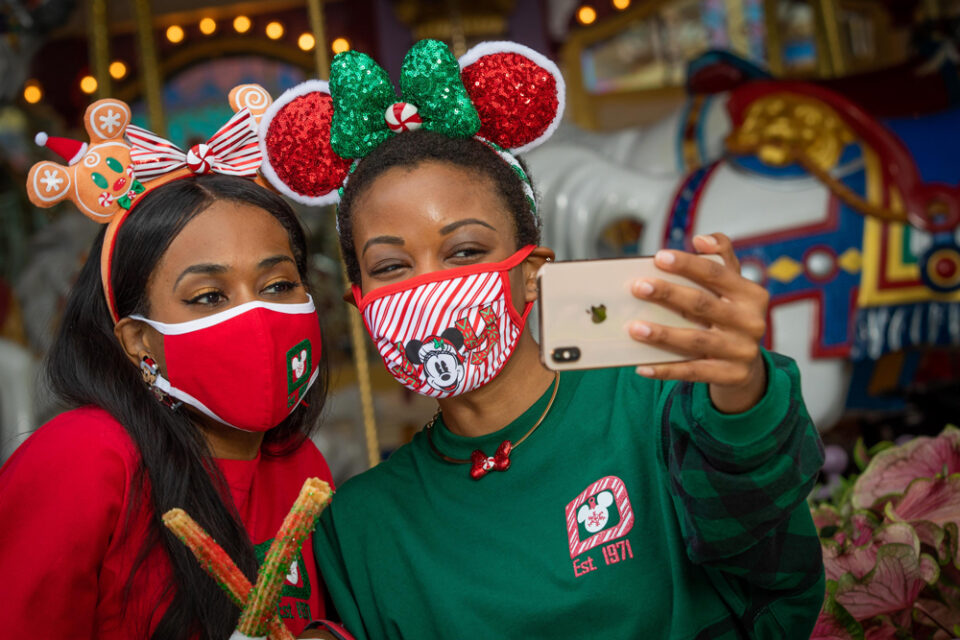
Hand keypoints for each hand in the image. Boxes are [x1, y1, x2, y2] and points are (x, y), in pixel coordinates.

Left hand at [628, 233, 768, 413]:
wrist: (746, 365)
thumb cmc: (731, 316)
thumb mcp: (733, 286)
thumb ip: (720, 258)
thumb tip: (701, 239)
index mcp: (751, 294)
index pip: (716, 273)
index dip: (687, 264)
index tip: (659, 257)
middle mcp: (750, 322)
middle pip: (702, 304)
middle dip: (668, 294)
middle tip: (637, 287)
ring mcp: (741, 351)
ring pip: (695, 340)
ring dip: (662, 334)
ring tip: (634, 328)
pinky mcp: (730, 375)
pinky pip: (692, 372)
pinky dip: (665, 369)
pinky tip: (641, 366)